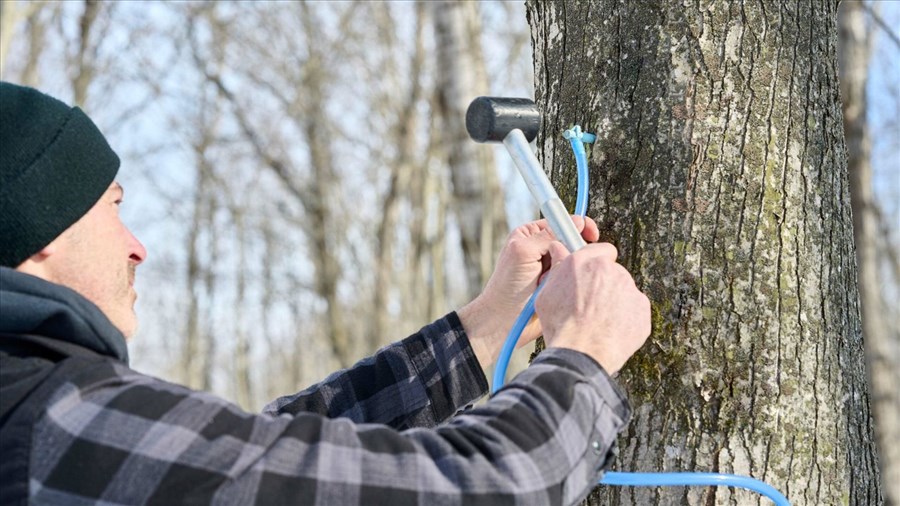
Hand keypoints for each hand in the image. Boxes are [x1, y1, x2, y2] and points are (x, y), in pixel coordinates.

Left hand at [458, 216, 599, 369]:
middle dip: (575, 250)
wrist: (505, 322)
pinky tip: (561, 290)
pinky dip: (572, 281)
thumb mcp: (523, 253)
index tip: (591, 233)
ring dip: (571, 269)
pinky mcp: (558, 284)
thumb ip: (546, 236)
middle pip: (571, 241)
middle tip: (569, 263)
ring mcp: (550, 268)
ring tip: (556, 280)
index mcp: (530, 236)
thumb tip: (573, 222)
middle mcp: (541, 249)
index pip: (560, 222)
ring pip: (575, 260)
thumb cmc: (507, 288)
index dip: (577, 226)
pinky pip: (574, 277)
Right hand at [535, 242, 650, 374]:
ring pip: (623, 291)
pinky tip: (611, 330)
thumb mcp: (546, 295)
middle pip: (612, 272)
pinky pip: (634, 309)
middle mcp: (608, 270)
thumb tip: (559, 250)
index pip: (600, 250)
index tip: (594, 272)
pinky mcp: (642, 307)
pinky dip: (627, 317)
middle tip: (591, 305)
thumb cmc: (562, 327)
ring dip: (615, 301)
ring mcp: (628, 288)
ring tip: (599, 322)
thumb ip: (557, 269)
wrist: (581, 354)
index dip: (597, 262)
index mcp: (583, 263)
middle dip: (604, 285)